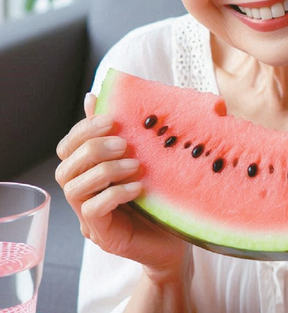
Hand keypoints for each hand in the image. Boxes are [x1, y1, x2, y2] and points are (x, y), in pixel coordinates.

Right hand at [55, 93, 187, 282]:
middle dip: (92, 149)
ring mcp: (88, 217)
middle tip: (123, 143)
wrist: (177, 236)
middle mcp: (83, 194)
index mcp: (89, 172)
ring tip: (135, 165)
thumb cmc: (159, 194)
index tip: (112, 118)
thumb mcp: (143, 157)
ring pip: (74, 188)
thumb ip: (120, 130)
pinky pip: (93, 211)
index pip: (68, 147)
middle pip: (65, 167)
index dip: (84, 129)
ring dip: (105, 170)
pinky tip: (138, 188)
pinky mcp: (102, 234)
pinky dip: (114, 194)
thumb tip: (94, 96)